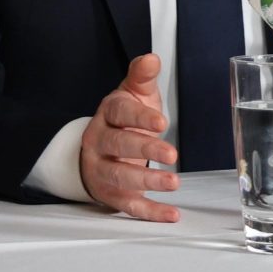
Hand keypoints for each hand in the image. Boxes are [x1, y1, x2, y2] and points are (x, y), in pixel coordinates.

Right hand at [79, 53, 180, 220]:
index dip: (140, 119)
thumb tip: (151, 58)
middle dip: (145, 150)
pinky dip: (150, 212)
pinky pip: (129, 205)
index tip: (162, 122)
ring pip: (120, 178)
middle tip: (172, 154)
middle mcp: (99, 143)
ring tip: (174, 182)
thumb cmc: (123, 120)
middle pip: (118, 147)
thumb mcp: (132, 94)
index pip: (120, 114)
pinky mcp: (110, 195)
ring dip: (148, 181)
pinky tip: (171, 213)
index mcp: (107, 115)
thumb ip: (142, 77)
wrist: (98, 150)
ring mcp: (101, 170)